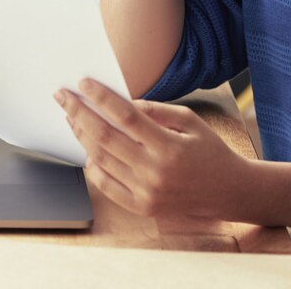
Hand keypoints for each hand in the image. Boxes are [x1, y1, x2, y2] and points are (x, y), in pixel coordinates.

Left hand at [55, 77, 251, 220]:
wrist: (228, 191)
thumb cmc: (209, 150)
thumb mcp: (190, 121)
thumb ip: (156, 110)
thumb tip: (121, 102)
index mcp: (169, 146)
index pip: (125, 117)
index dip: (101, 98)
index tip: (83, 83)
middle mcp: (155, 171)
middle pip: (105, 138)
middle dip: (79, 113)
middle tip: (63, 97)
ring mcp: (146, 192)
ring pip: (101, 160)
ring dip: (82, 137)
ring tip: (72, 119)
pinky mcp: (142, 207)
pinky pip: (107, 185)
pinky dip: (93, 166)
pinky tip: (88, 150)